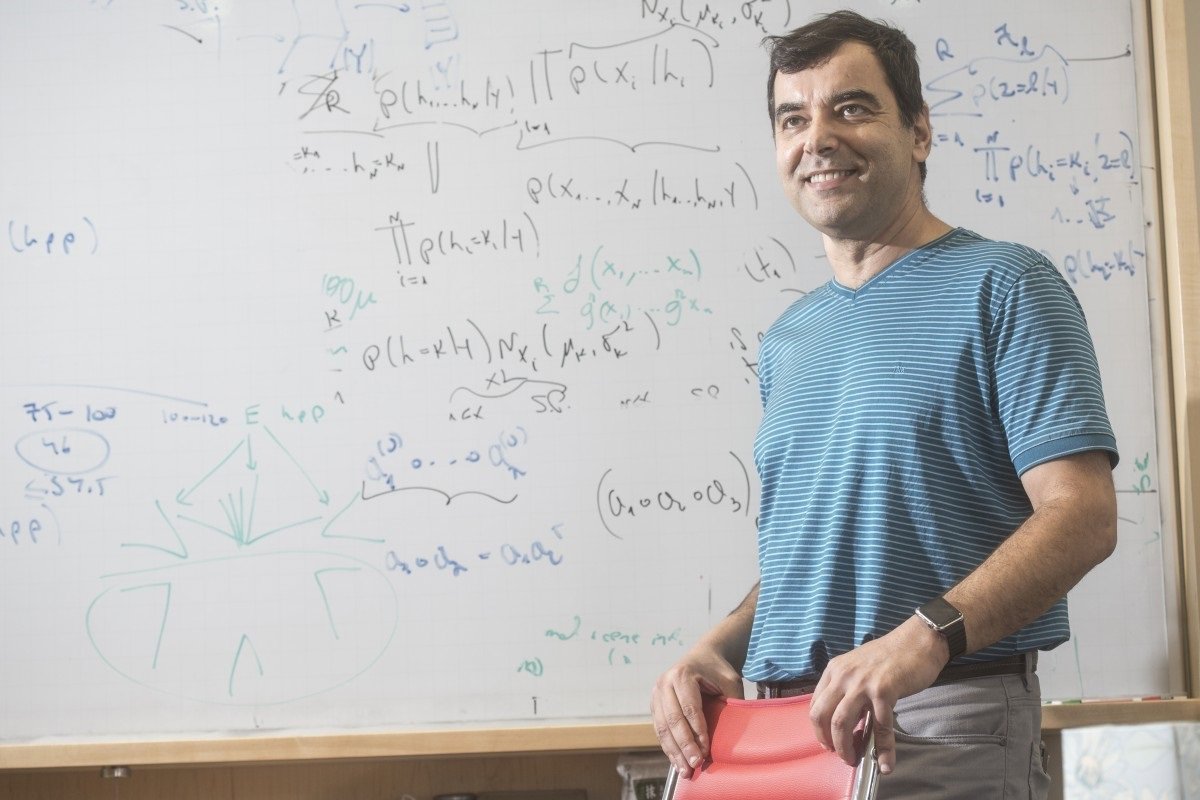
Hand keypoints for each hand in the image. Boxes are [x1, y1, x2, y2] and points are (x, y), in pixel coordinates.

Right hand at [651, 648, 743, 777]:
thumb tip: (735, 734)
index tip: (705, 752)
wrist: (703, 655)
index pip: (689, 708)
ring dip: (673, 751)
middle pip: (673, 720)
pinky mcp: (655, 704)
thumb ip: (732, 702)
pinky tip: (676, 762)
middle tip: (694, 765)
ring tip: (685, 771)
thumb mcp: (730, 681)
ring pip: (662, 727)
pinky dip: (668, 747)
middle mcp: (665, 683)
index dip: (697, 732)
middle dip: (684, 745)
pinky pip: (659, 729)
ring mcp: (656, 693)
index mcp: (682, 674)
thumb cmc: (718, 670)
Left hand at [809, 616, 948, 774]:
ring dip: (845, 748)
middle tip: (841, 756)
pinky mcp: (883, 691)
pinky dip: (883, 750)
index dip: (819, 730)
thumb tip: (849, 724)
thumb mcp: (859, 668)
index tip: (828, 743)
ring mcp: (862, 683)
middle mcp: (843, 675)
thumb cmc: (891, 657)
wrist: (918, 641)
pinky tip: (886, 764)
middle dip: (828, 742)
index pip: (815, 705)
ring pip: (841, 723)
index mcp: (834, 670)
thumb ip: (849, 690)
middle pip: (822, 716)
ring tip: (855, 760)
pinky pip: (880, 727)